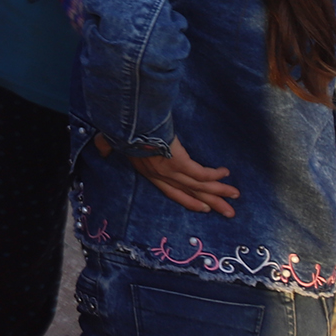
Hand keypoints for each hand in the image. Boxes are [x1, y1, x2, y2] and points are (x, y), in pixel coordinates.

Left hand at [101, 135, 239, 215]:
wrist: (125, 124)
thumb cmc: (118, 131)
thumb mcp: (110, 141)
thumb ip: (106, 146)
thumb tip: (101, 150)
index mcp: (147, 172)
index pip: (171, 190)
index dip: (187, 199)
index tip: (202, 207)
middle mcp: (161, 175)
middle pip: (190, 193)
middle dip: (211, 202)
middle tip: (228, 212)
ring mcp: (171, 171)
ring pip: (200, 186)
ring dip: (219, 191)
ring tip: (235, 195)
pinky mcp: (180, 163)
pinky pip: (202, 173)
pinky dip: (215, 174)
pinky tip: (226, 173)